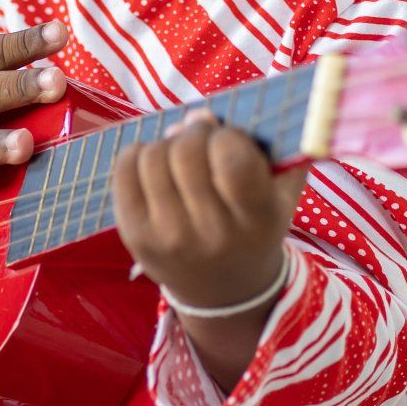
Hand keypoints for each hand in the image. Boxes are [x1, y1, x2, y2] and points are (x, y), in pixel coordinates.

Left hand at [112, 110, 308, 310]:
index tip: (230, 140)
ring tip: (181, 154)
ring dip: (167, 142)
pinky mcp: (134, 235)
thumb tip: (201, 114)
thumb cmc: (254, 226)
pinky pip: (125, 169)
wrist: (223, 291)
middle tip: (202, 138)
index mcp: (257, 221)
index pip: (233, 162)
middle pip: (187, 152)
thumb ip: (267, 146)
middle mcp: (211, 234)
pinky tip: (156, 163)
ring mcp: (167, 237)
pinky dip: (139, 153)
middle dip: (195, 133)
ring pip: (154, 155)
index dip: (228, 136)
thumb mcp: (281, 193)